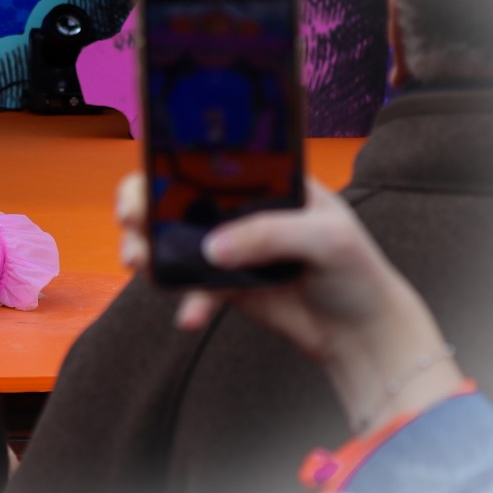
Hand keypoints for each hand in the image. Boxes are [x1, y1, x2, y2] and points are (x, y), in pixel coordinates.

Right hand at [114, 174, 462, 433]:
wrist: (361, 336)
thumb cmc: (357, 272)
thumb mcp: (327, 239)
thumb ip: (270, 235)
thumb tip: (212, 248)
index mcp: (268, 179)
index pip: (215, 156)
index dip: (176, 157)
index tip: (150, 168)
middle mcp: (242, 207)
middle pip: (180, 194)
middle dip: (145, 201)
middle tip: (131, 215)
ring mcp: (230, 245)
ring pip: (174, 238)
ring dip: (147, 247)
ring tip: (137, 260)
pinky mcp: (224, 284)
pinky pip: (190, 285)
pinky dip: (185, 300)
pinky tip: (190, 317)